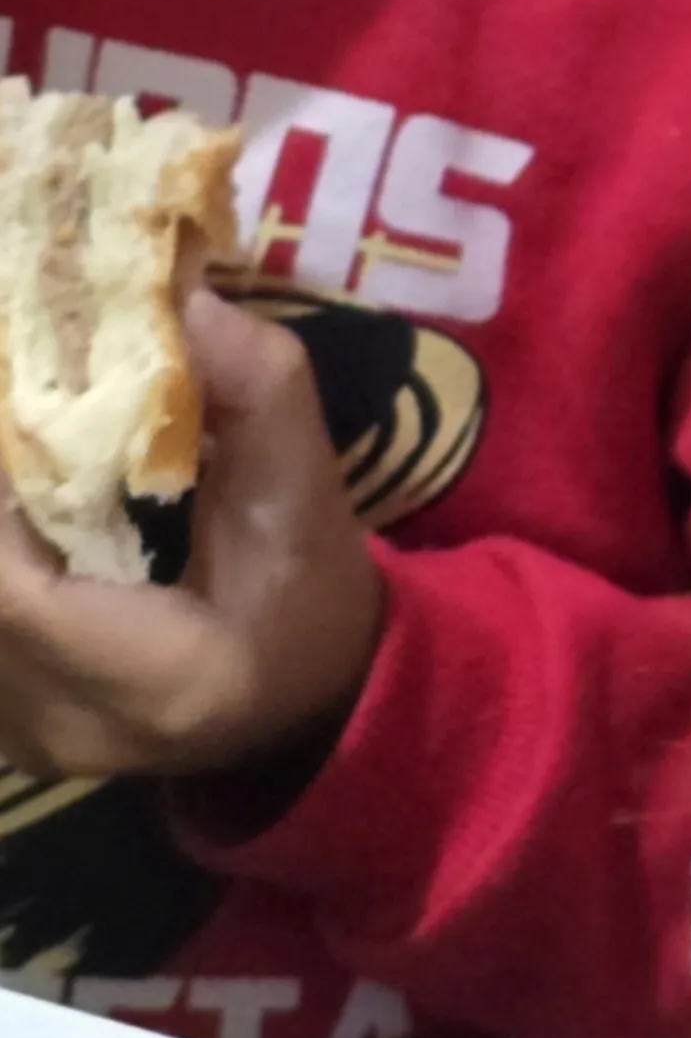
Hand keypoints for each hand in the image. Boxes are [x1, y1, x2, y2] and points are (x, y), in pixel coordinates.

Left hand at [0, 290, 383, 781]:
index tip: (14, 404)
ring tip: (17, 455)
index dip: (0, 493)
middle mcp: (70, 730)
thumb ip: (257, 392)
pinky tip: (19, 513)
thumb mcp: (308, 488)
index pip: (15, 593)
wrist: (307, 693)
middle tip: (15, 420)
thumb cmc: (313, 589)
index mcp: (163, 682)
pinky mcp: (1, 731)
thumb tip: (181, 294)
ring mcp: (22, 744)